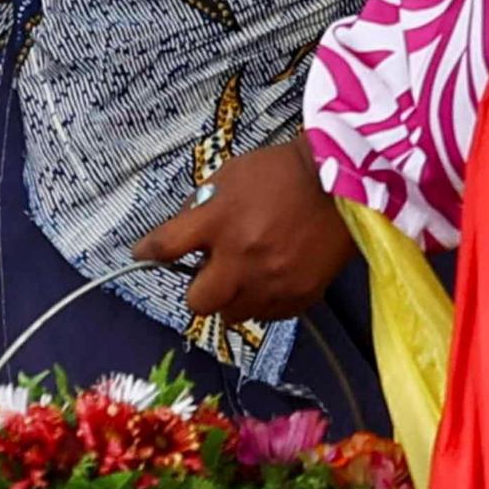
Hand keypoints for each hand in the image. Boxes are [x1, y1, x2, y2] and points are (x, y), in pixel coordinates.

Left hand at [131, 138, 353, 321]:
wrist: (343, 184)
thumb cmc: (281, 173)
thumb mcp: (232, 174)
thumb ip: (202, 205)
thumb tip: (184, 233)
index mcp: (219, 222)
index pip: (166, 247)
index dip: (147, 253)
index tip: (144, 254)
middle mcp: (241, 258)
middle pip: (198, 302)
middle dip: (199, 290)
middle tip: (211, 275)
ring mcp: (271, 282)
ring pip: (232, 314)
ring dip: (232, 297)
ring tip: (246, 277)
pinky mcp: (299, 297)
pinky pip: (267, 315)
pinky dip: (263, 300)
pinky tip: (271, 279)